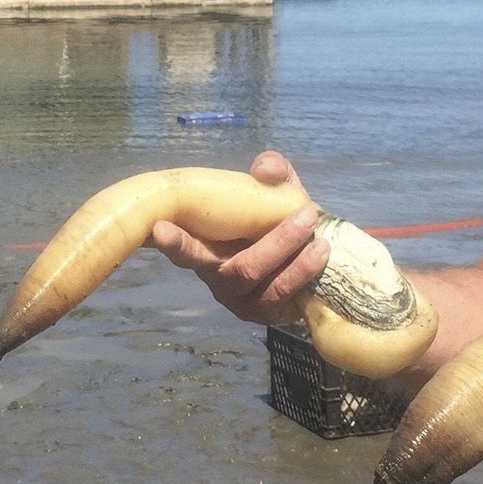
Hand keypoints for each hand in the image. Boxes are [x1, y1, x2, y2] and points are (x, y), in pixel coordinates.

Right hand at [149, 150, 328, 326]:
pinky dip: (305, 276)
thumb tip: (266, 168)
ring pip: (267, 286)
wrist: (302, 251)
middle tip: (306, 215)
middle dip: (274, 244)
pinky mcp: (267, 315)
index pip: (184, 248)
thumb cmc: (273, 219)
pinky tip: (322, 255)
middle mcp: (217, 278)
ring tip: (321, 239)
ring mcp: (242, 302)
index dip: (173, 241)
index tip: (160, 229)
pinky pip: (286, 301)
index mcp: (206, 247)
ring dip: (297, 262)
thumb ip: (272, 172)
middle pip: (238, 271)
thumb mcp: (274, 189)